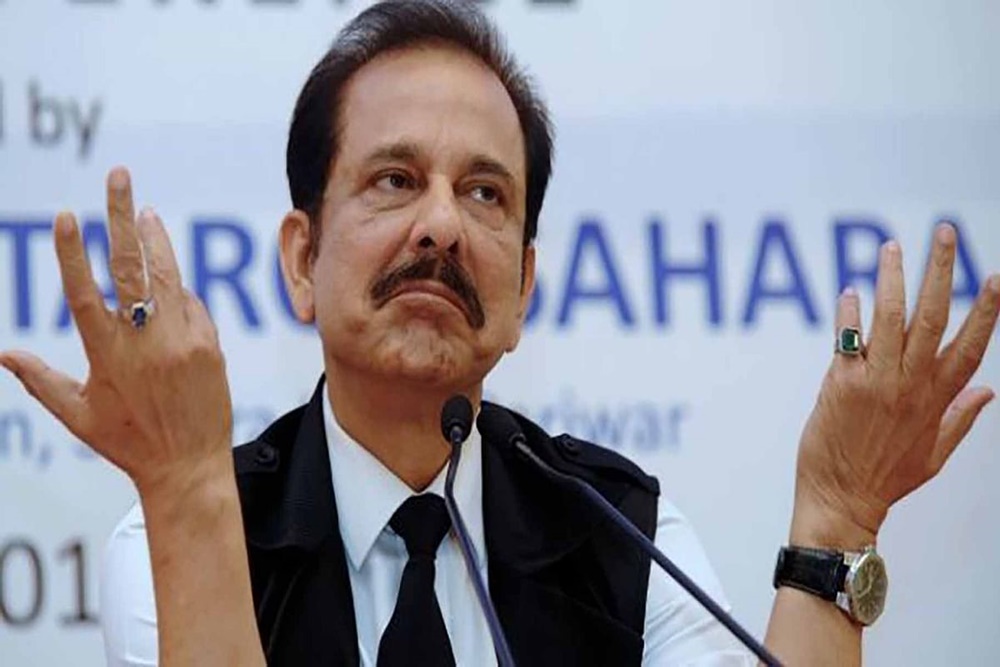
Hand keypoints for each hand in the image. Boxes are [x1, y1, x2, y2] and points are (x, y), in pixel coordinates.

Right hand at [0, 167, 232, 495]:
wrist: (189, 466)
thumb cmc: (128, 443)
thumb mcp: (78, 415)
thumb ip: (41, 380)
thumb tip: (3, 354)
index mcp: (106, 354)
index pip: (84, 292)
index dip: (73, 253)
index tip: (69, 215)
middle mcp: (144, 341)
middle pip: (130, 266)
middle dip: (120, 216)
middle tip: (118, 177)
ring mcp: (181, 339)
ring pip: (167, 276)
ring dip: (155, 240)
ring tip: (144, 212)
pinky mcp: (209, 344)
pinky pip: (192, 305)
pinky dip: (178, 289)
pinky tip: (169, 276)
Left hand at [792, 223, 999, 545]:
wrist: (841, 501)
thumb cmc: (885, 479)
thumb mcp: (934, 453)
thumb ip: (961, 417)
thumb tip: (991, 390)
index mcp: (937, 399)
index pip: (969, 346)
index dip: (987, 310)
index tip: (997, 276)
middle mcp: (910, 385)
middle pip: (933, 318)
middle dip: (942, 271)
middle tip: (945, 233)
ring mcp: (876, 382)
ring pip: (890, 319)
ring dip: (892, 279)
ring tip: (891, 246)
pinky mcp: (841, 385)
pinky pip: (847, 339)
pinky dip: (849, 313)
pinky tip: (850, 291)